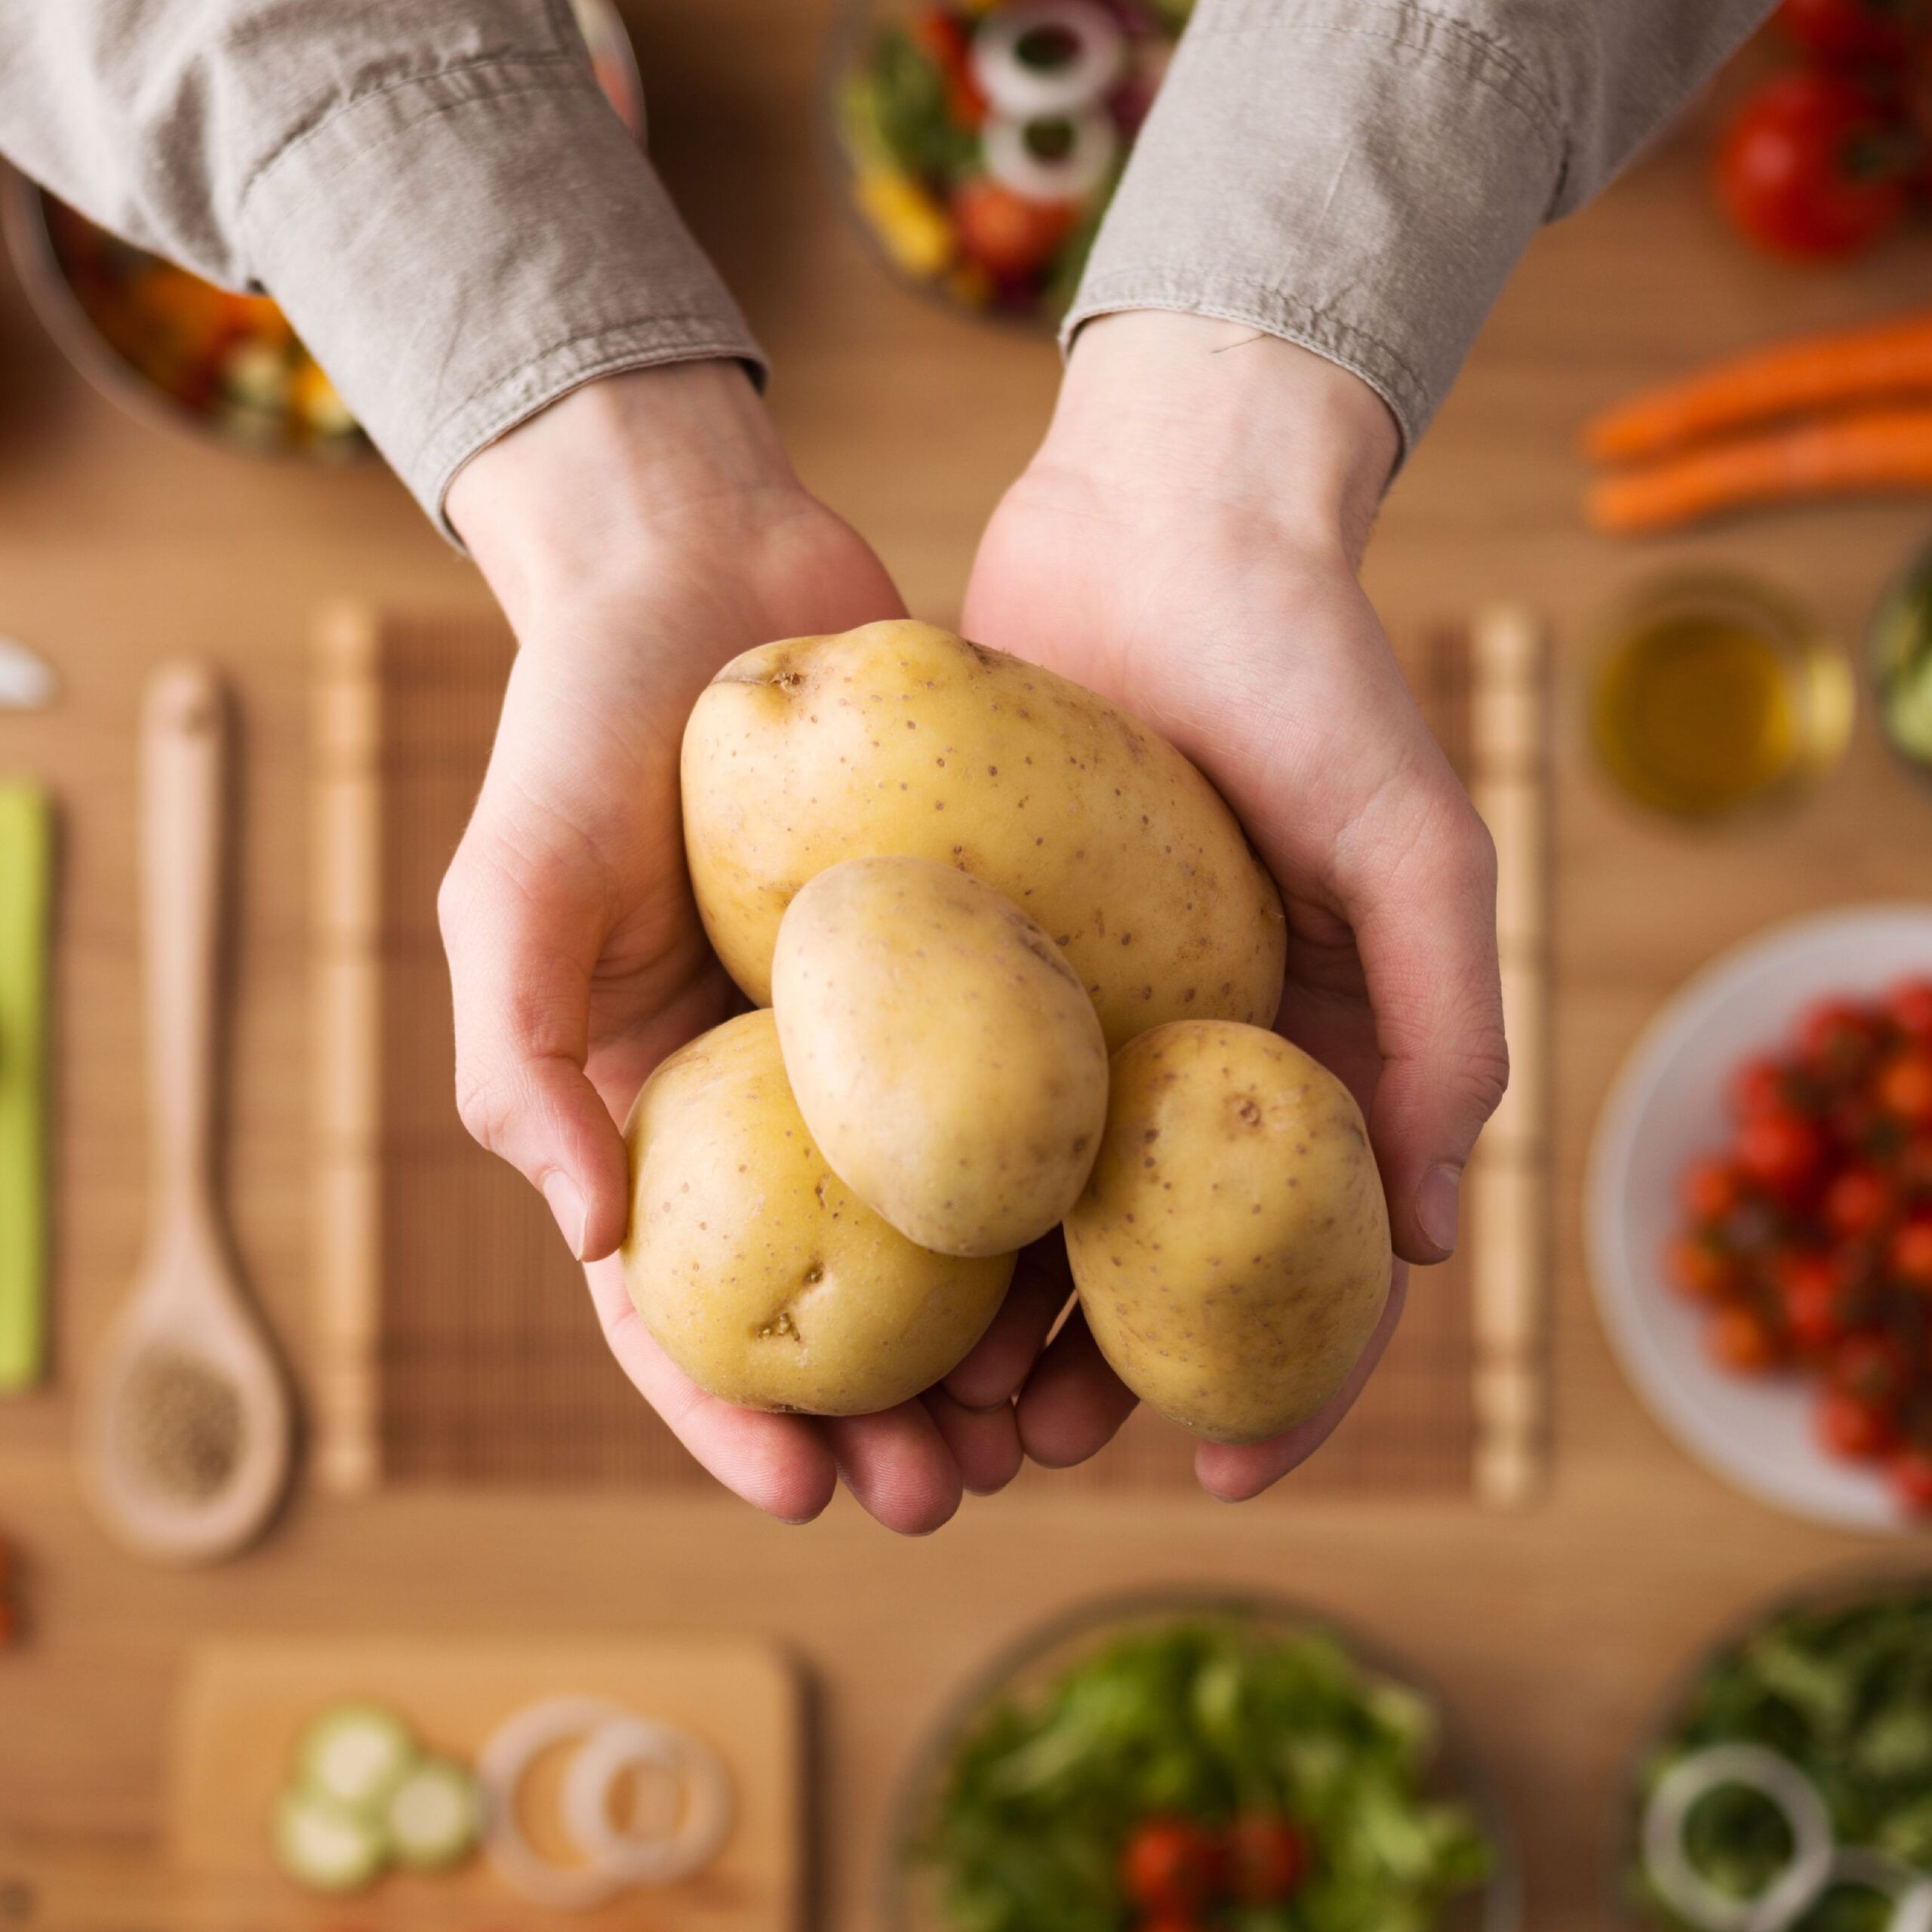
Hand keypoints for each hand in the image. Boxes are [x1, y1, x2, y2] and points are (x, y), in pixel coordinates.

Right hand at [440, 363, 1024, 1531]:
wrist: (705, 565)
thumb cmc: (582, 725)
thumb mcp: (512, 883)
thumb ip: (518, 1053)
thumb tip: (594, 1238)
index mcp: (649, 1107)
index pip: (672, 1303)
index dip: (725, 1412)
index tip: (801, 1498)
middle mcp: (765, 1097)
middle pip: (823, 1301)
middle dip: (875, 1418)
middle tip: (951, 1494)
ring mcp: (874, 1041)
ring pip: (936, 1233)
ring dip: (982, 1348)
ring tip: (1042, 1430)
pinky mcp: (966, 968)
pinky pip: (1015, 1100)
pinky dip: (1053, 1194)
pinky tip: (1111, 1266)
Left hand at [954, 312, 1508, 1497]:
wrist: (1163, 515)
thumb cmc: (1312, 669)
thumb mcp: (1416, 843)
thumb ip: (1447, 1024)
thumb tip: (1436, 1238)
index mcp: (1311, 1051)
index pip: (1312, 1257)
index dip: (1285, 1382)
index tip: (1222, 1476)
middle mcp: (1194, 1049)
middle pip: (1148, 1260)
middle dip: (1096, 1373)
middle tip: (1021, 1447)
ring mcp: (1085, 1007)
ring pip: (1033, 1202)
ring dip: (988, 1310)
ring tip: (932, 1392)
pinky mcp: (983, 949)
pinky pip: (949, 1091)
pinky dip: (918, 1182)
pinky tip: (861, 1250)